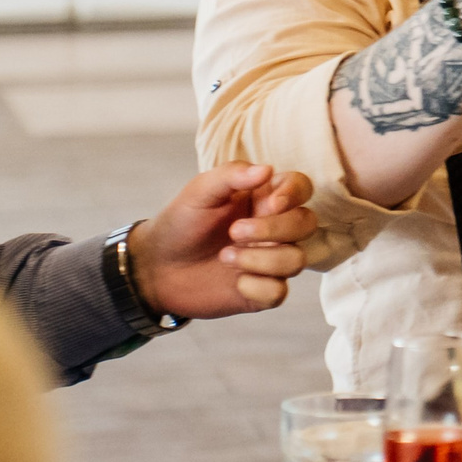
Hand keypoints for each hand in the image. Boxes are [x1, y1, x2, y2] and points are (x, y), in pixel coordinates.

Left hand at [127, 163, 317, 319]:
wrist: (155, 268)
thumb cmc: (181, 223)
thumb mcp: (200, 191)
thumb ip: (232, 175)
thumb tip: (267, 168)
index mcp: (264, 198)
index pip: (301, 187)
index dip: (295, 193)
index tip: (271, 202)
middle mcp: (275, 228)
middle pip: (306, 223)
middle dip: (274, 229)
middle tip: (234, 232)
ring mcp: (271, 260)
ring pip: (297, 260)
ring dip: (261, 259)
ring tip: (224, 256)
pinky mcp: (262, 291)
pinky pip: (279, 292)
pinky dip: (256, 287)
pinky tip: (234, 282)